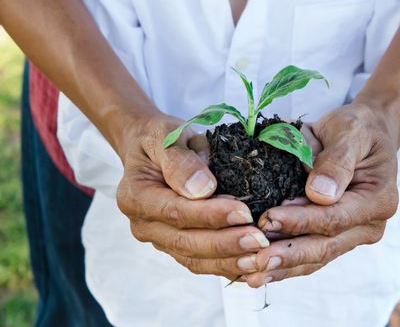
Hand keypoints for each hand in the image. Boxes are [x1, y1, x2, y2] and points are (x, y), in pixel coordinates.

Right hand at [116, 114, 269, 279]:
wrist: (150, 148)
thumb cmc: (160, 138)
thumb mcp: (166, 134)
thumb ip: (180, 159)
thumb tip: (202, 188)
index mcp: (136, 197)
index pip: (175, 212)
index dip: (210, 215)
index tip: (243, 212)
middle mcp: (144, 225)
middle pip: (185, 242)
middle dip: (225, 243)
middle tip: (260, 240)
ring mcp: (159, 239)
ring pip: (194, 259)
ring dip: (229, 261)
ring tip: (260, 258)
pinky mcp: (176, 246)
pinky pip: (200, 262)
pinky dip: (226, 267)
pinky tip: (252, 267)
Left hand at [244, 103, 398, 286]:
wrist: (367, 134)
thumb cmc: (357, 128)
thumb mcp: (350, 132)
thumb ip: (337, 161)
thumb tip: (319, 194)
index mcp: (378, 199)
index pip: (334, 217)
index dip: (301, 221)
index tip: (268, 219)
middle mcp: (369, 224)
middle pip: (325, 246)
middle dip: (288, 254)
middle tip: (256, 261)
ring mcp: (354, 234)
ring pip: (317, 257)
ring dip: (284, 267)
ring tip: (252, 275)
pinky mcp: (338, 237)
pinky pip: (312, 255)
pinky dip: (287, 264)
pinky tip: (262, 271)